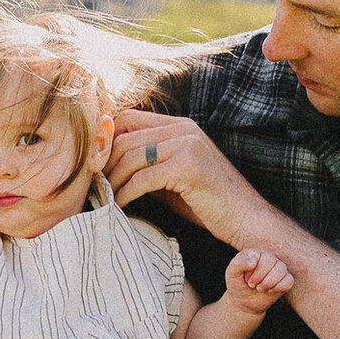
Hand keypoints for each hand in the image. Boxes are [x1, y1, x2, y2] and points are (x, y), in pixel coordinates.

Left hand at [106, 109, 279, 245]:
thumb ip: (147, 165)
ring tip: (103, 199)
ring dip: (112, 180)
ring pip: (130, 156)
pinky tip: (120, 207)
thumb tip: (106, 167)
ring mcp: (187, 144)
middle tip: (92, 186)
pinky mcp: (188, 166)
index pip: (128, 118)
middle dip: (103, 163)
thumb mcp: (173, 177)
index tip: (95, 167)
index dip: (106, 140)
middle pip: (124, 136)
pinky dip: (126, 194)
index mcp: (180, 126)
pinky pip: (143, 178)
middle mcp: (183, 128)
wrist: (247, 219)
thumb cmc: (209, 203)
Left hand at [224, 248, 294, 312]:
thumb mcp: (232, 274)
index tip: (246, 279)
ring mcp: (278, 269)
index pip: (262, 255)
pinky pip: (289, 281)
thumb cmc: (237, 285)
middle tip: (252, 285)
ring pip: (282, 269)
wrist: (244, 302)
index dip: (255, 270)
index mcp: (256, 253)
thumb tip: (254, 260)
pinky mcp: (285, 280)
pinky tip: (270, 291)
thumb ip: (238, 263)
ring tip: (260, 288)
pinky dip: (278, 288)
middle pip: (273, 261)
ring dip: (269, 283)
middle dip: (261, 277)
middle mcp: (269, 258)